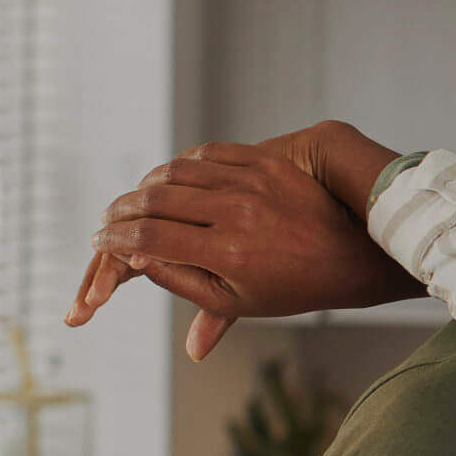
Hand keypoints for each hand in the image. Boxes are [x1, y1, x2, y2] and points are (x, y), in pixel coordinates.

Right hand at [64, 124, 419, 360]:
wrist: (353, 251)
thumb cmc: (292, 286)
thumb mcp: (236, 301)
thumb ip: (181, 281)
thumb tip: (136, 260)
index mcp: (227, 254)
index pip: (150, 239)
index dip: (117, 240)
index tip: (102, 240)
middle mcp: (236, 213)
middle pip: (155, 201)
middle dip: (122, 210)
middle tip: (107, 218)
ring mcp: (251, 180)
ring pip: (176, 172)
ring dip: (145, 186)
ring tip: (132, 201)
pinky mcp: (265, 160)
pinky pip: (207, 154)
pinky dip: (179, 166)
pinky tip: (167, 178)